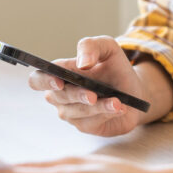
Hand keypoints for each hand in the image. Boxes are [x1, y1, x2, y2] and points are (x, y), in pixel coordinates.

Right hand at [29, 36, 147, 136]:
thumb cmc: (114, 67)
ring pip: (77, 112)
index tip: (59, 81)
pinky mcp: (86, 126)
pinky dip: (106, 114)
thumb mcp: (107, 48)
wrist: (134, 89)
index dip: (45, 81)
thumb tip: (82, 63)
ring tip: (116, 102)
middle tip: (92, 95)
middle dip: (76, 95)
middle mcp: (60, 96)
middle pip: (59, 97)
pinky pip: (91, 123)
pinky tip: (119, 108)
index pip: (38, 79)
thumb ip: (91, 46)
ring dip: (97, 107)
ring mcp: (71, 113)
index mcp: (59, 75)